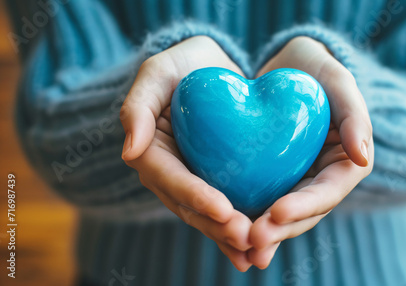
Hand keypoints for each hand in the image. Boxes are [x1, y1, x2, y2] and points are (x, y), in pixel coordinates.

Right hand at [120, 36, 252, 271]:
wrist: (211, 69)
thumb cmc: (184, 65)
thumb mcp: (158, 72)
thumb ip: (138, 106)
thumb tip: (129, 150)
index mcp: (150, 150)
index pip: (170, 178)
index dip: (195, 196)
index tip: (224, 210)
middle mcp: (168, 173)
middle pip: (188, 206)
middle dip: (216, 226)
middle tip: (247, 238)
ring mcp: (190, 181)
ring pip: (206, 217)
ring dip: (228, 237)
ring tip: (255, 251)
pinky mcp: (213, 183)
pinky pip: (222, 211)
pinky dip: (234, 232)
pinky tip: (254, 252)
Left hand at [248, 36, 373, 268]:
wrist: (288, 66)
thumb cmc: (317, 70)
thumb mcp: (339, 82)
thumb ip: (354, 116)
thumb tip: (363, 158)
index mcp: (345, 164)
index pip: (327, 193)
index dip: (304, 206)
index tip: (276, 212)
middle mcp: (321, 180)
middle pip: (304, 214)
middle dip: (280, 229)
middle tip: (252, 240)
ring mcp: (297, 182)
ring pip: (282, 216)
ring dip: (263, 234)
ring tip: (238, 245)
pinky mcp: (272, 179)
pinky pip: (260, 201)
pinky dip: (246, 217)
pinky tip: (225, 229)